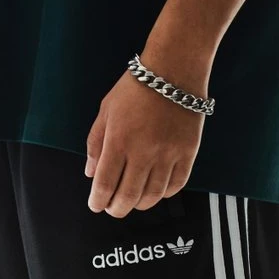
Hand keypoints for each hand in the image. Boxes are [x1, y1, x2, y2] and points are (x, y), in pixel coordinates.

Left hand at [85, 62, 206, 217]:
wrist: (174, 69)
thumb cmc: (135, 88)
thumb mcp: (106, 110)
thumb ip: (96, 143)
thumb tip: (91, 175)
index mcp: (118, 141)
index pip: (104, 184)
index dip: (98, 201)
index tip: (96, 205)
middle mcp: (143, 152)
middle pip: (128, 197)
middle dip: (116, 209)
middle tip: (113, 208)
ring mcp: (168, 154)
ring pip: (152, 196)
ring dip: (139, 204)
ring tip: (133, 201)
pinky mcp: (188, 153)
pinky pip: (176, 185)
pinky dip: (163, 194)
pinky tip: (155, 190)